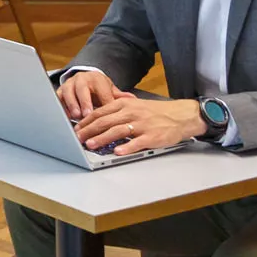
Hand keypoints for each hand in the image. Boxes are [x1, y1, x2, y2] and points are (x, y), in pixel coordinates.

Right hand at [57, 69, 119, 120]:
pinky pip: (58, 97)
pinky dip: (61, 106)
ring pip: (68, 92)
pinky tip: (66, 116)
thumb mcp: (109, 90)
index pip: (101, 90)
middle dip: (84, 102)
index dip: (103, 101)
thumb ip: (119, 96)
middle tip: (86, 114)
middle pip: (82, 89)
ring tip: (76, 116)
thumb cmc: (98, 88)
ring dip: (71, 104)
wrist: (85, 79)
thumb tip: (133, 99)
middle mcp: (81, 79)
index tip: (105, 113)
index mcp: (96, 79)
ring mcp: (69, 84)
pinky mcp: (60, 90)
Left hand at [75, 95, 211, 155]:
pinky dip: (126, 147)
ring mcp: (141, 125)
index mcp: (125, 104)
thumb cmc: (156, 112)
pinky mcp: (152, 136)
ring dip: (102, 138)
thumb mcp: (135, 106)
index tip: (75, 129)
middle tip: (77, 139)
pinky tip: (117, 152)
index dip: (86, 121)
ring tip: (91, 145)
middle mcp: (131, 113)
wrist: (181, 115)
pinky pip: (137, 142)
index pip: (100, 112)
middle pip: (105, 121)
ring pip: (117, 131)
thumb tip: (97, 120)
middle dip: (88, 131)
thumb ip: (117, 111)